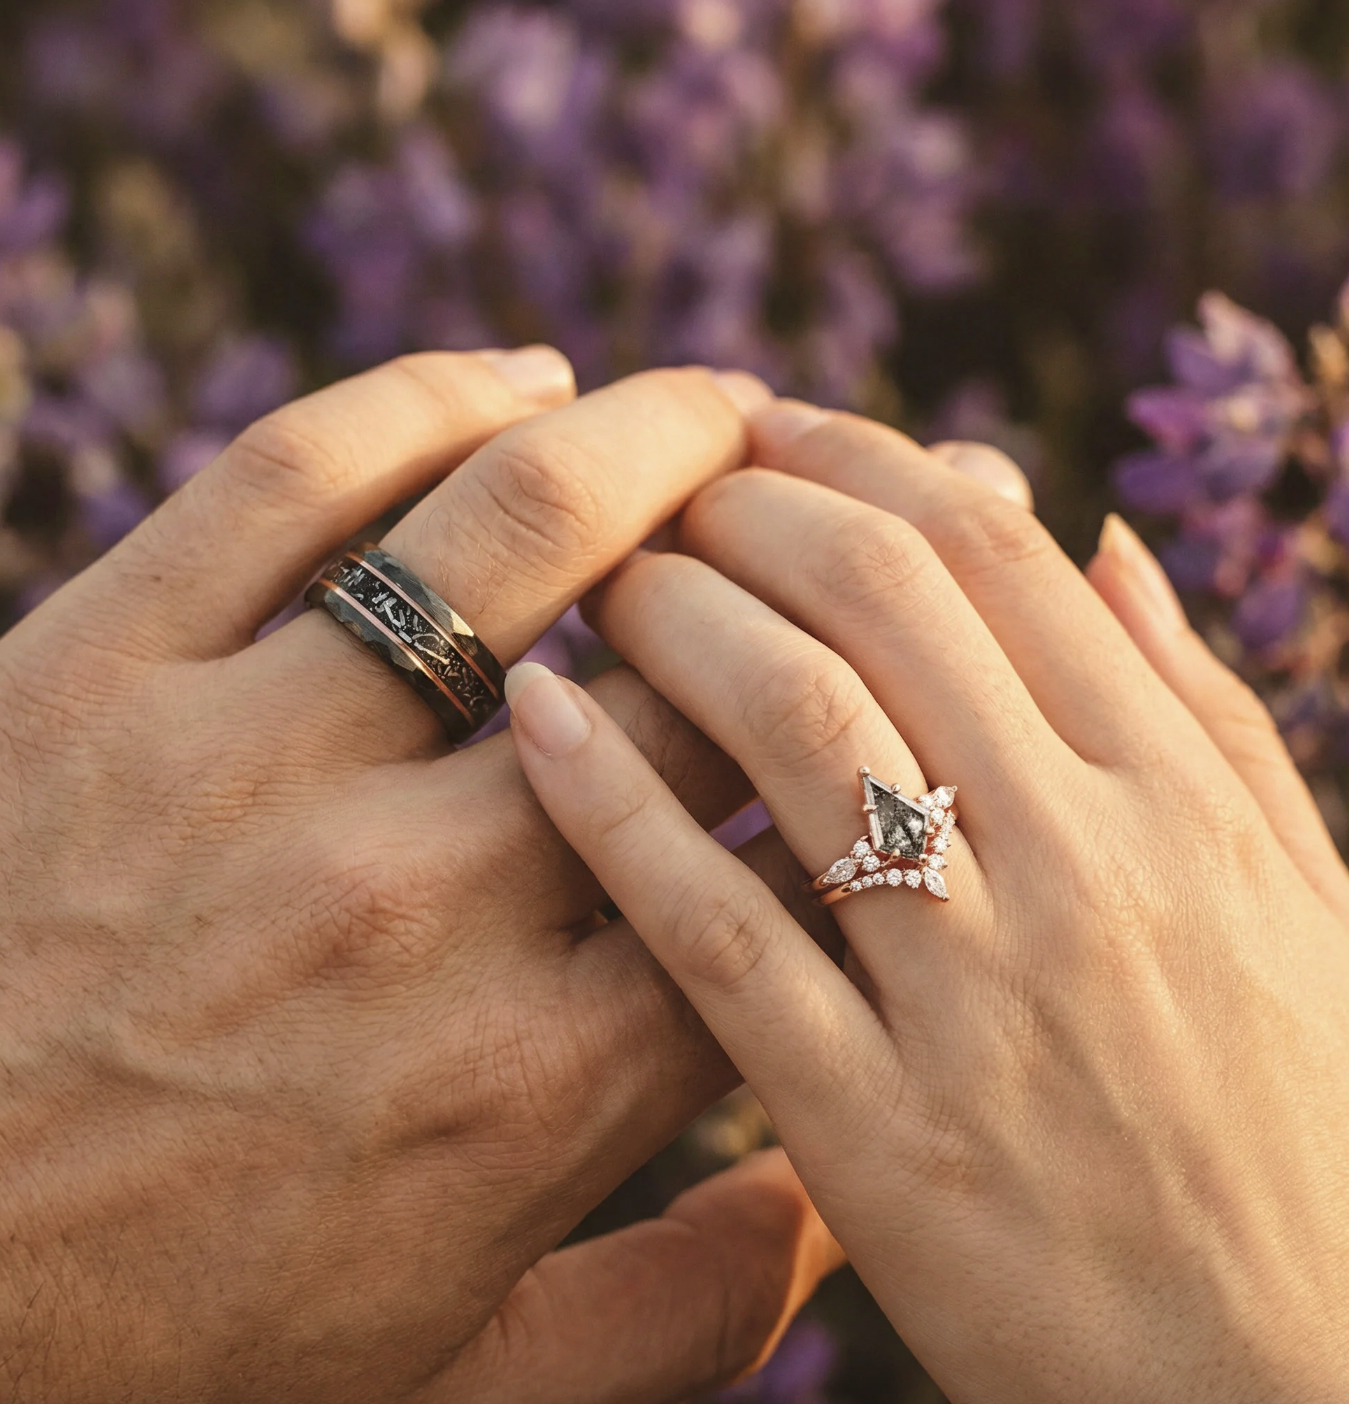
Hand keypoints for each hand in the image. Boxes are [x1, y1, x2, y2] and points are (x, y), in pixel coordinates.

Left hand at [0, 352, 840, 1403]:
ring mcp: (252, 770)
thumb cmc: (165, 1356)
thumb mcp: (453, 1389)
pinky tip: (515, 383)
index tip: (904, 695)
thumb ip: (671, 1317)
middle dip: (804, 580)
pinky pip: (291, 480)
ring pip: (513, 530)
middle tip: (851, 522)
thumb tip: (834, 1213)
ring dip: (654, 441)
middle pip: (684, 676)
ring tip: (728, 404)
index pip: (780, 861)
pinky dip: (423, 400)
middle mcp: (420, 902)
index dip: (871, 753)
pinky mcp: (96, 674)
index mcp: (536, 1081)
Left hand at [508, 403, 1348, 1401]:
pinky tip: (536, 722)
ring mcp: (979, 996)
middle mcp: (1085, 863)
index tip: (761, 429)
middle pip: (875, 599)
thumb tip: (1099, 545)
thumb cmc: (1300, 1126)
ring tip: (599, 585)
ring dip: (673, 620)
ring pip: (794, 728)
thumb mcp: (1294, 895)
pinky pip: (716, 934)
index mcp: (1178, 794)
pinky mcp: (877, 1133)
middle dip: (742, 508)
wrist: (1302, 1391)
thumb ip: (1201, 709)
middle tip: (656, 490)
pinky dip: (616, 806)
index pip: (988, 551)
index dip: (852, 460)